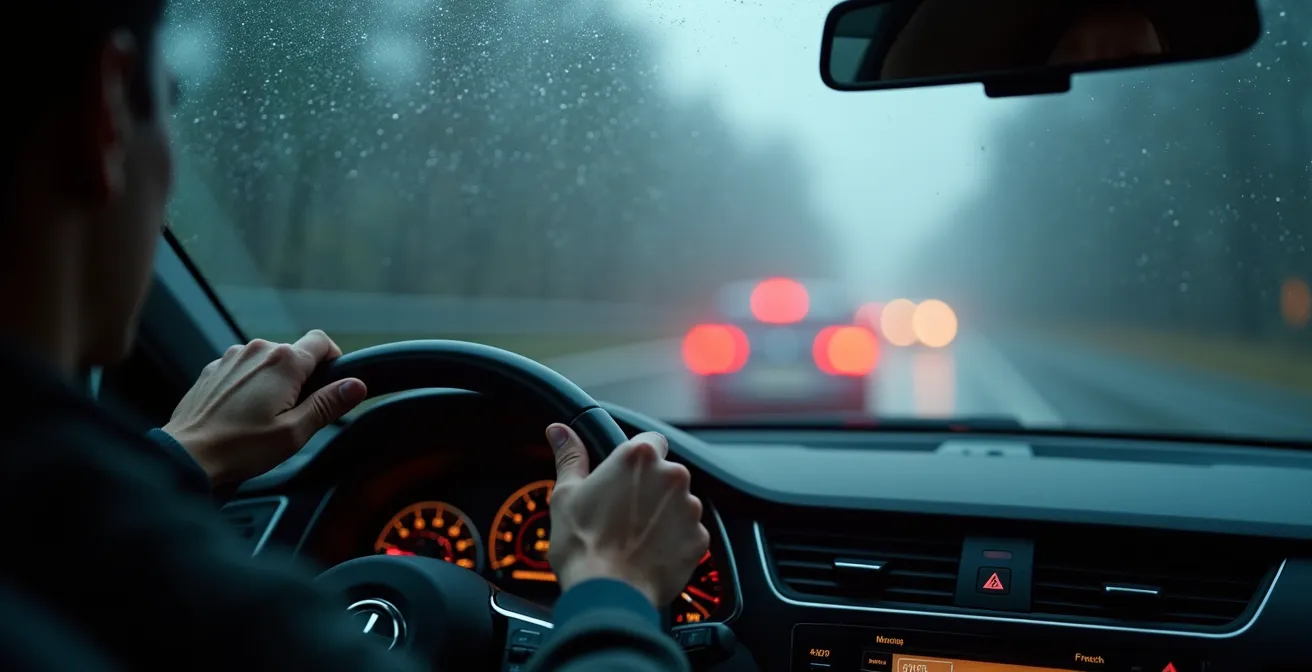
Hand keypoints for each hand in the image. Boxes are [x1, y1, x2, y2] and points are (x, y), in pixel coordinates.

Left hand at [162, 330, 366, 485]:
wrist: (185, 454)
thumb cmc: (240, 447)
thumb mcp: (295, 432)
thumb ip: (328, 404)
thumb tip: (356, 385)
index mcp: (284, 362)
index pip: (322, 341)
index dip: (333, 361)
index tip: (329, 386)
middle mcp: (258, 350)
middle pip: (295, 352)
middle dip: (302, 377)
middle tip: (295, 413)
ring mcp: (232, 357)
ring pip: (268, 360)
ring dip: (275, 381)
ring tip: (265, 416)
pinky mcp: (214, 368)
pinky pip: (244, 369)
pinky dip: (250, 385)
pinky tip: (242, 413)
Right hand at [544, 424, 708, 606]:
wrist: (606, 595)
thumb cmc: (582, 544)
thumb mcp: (566, 494)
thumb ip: (570, 457)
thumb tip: (559, 431)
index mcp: (639, 457)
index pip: (651, 440)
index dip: (639, 460)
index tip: (626, 477)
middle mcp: (671, 476)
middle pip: (666, 474)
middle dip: (650, 489)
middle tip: (623, 513)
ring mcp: (690, 508)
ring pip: (680, 504)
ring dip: (663, 515)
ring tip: (635, 537)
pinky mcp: (699, 539)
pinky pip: (688, 533)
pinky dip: (674, 541)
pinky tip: (649, 553)